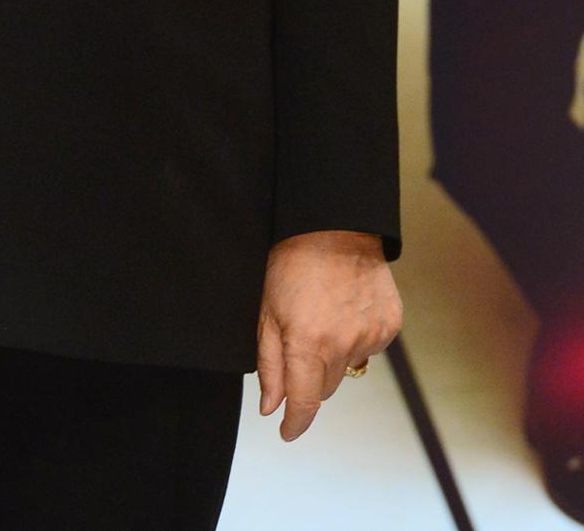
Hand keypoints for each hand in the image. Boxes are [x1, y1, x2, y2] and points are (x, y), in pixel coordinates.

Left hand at [256, 229, 401, 440]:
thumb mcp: (268, 310)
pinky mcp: (389, 326)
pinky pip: (369, 349)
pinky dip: (356, 339)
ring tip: (324, 318)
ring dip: (334, 356)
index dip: (294, 423)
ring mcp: (370, 337)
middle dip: (310, 378)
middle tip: (301, 343)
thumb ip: (270, 364)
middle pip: (326, 388)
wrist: (337, 226)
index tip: (287, 431)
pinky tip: (345, 310)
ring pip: (348, 369)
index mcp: (307, 344)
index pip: (304, 403)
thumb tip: (271, 407)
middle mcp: (342, 346)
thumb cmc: (293, 262)